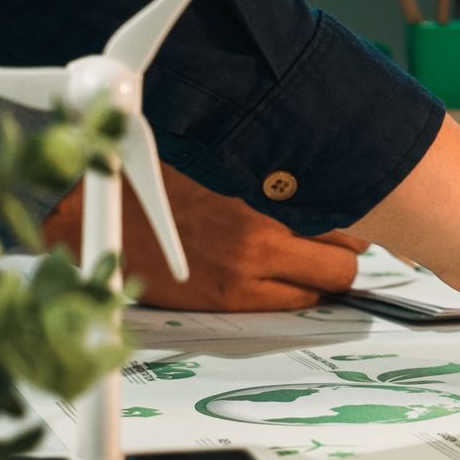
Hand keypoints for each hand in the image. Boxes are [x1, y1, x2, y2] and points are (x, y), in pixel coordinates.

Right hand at [43, 162, 366, 311]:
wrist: (99, 214)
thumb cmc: (156, 179)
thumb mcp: (221, 156)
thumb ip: (269, 166)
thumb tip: (322, 169)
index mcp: (261, 181)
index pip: (343, 200)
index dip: (355, 210)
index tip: (360, 211)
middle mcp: (263, 224)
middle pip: (349, 245)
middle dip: (347, 245)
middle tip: (335, 242)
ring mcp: (250, 264)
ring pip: (333, 279)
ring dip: (328, 272)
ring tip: (312, 261)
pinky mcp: (234, 296)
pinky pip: (298, 303)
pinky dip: (301, 293)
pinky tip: (286, 280)